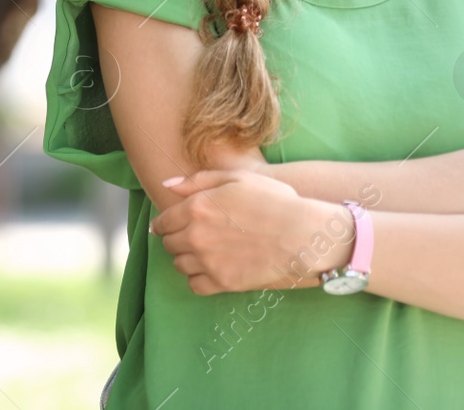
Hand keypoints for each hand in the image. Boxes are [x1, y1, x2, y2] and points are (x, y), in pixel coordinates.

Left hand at [152, 169, 350, 294]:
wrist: (300, 233)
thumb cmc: (272, 200)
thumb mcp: (237, 178)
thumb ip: (198, 180)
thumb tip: (167, 185)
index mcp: (196, 208)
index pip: (162, 222)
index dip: (166, 223)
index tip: (174, 224)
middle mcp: (195, 236)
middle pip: (169, 245)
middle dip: (177, 239)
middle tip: (195, 235)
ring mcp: (208, 262)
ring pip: (180, 265)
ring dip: (187, 258)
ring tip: (206, 251)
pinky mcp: (222, 282)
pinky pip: (194, 285)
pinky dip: (198, 278)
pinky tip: (212, 268)